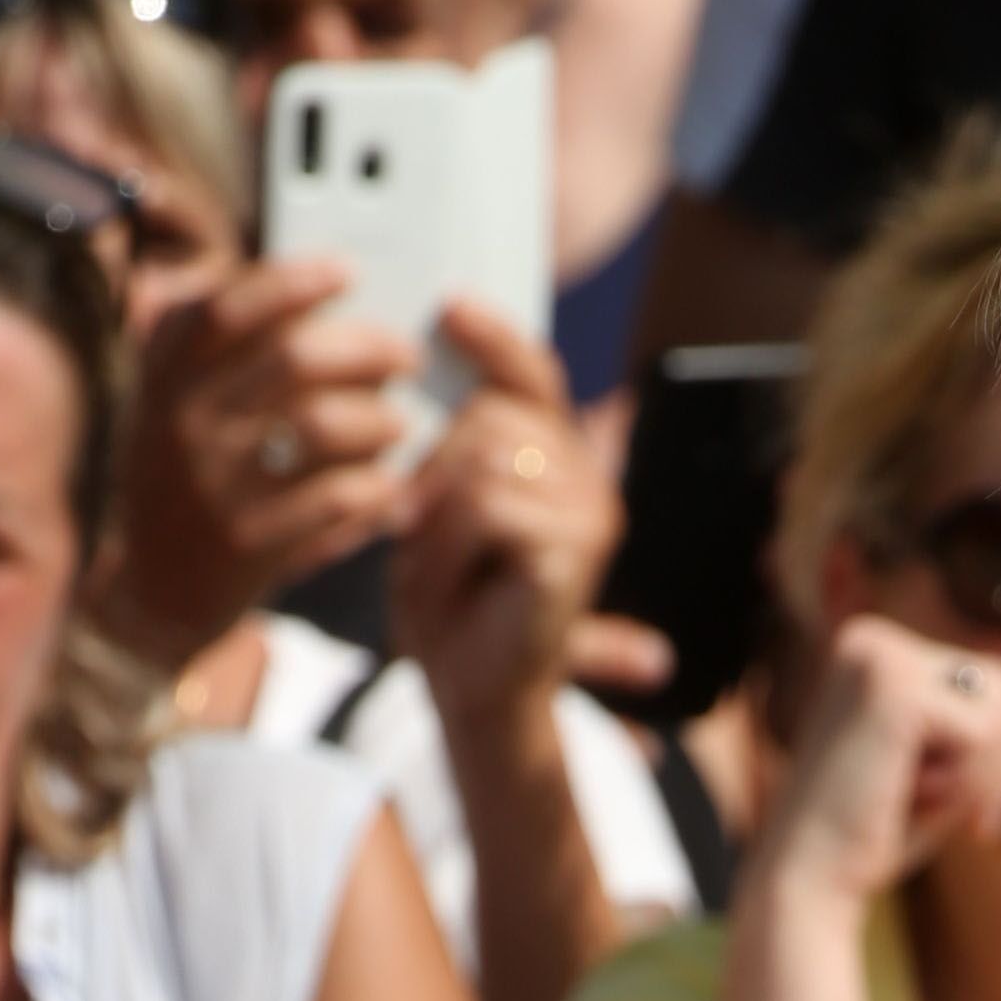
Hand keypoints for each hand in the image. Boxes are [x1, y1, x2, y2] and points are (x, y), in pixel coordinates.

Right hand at [108, 259, 414, 668]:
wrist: (147, 592)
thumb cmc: (187, 478)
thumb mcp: (176, 407)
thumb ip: (226, 355)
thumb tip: (320, 302)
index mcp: (165, 379)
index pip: (224, 309)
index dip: (291, 281)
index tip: (347, 271)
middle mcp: (183, 424)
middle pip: (292, 359)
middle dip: (366, 348)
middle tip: (405, 355)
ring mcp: (215, 485)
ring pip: (321, 426)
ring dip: (379, 419)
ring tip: (398, 425)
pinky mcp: (249, 543)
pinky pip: (336, 498)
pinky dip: (375, 487)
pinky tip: (388, 486)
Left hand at [388, 302, 621, 731]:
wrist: (474, 693)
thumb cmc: (452, 599)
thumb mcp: (439, 506)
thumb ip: (451, 442)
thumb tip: (419, 367)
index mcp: (559, 459)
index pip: (534, 373)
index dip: (494, 336)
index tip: (447, 307)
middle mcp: (586, 479)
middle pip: (491, 414)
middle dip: (431, 467)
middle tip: (413, 528)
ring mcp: (587, 517)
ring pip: (483, 458)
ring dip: (431, 515)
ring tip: (430, 564)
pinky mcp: (572, 554)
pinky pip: (488, 508)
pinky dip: (445, 548)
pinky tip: (444, 585)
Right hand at [763, 617, 1000, 903]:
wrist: (809, 882)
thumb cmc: (873, 835)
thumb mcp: (947, 771)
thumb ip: (995, 734)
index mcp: (872, 650)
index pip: (984, 672)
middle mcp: (872, 640)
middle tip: (983, 825)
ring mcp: (880, 658)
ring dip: (989, 778)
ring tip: (930, 807)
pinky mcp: (895, 690)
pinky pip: (987, 734)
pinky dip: (971, 782)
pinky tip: (916, 800)